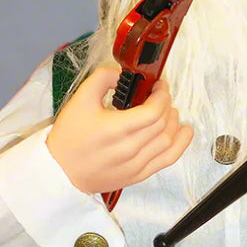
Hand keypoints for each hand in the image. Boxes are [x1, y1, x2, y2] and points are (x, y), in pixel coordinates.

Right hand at [46, 66, 192, 194]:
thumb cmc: (69, 138)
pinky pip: (168, 160)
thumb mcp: (80, 100)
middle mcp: (130, 148)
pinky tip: (185, 132)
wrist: (61, 172)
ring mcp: (136, 164)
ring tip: (169, 111)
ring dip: (174, 121)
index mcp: (116, 129)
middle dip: (167, 104)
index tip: (159, 86)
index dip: (162, 95)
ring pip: (168, 141)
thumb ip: (102, 78)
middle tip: (160, 95)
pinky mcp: (139, 175)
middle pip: (163, 123)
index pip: (154, 111)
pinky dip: (181, 144)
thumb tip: (122, 72)